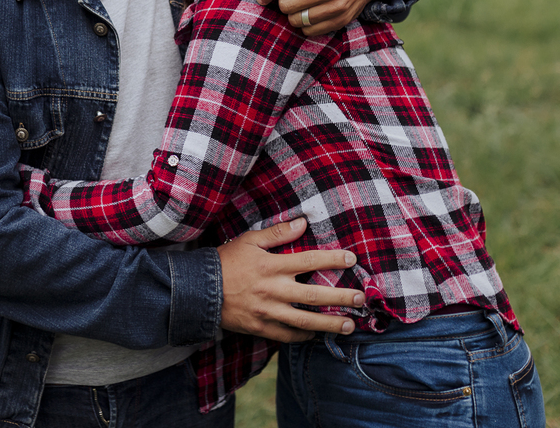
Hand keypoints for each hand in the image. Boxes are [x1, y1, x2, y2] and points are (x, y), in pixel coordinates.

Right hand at [217, 217, 364, 342]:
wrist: (199, 290)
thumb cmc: (226, 260)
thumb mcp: (249, 240)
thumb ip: (278, 232)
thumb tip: (303, 223)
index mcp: (272, 265)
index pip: (310, 260)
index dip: (333, 259)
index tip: (351, 259)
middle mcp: (274, 290)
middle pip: (315, 295)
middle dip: (341, 298)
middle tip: (361, 299)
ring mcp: (268, 312)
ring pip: (306, 321)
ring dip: (330, 324)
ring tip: (350, 325)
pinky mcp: (260, 328)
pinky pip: (287, 336)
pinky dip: (304, 336)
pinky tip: (317, 335)